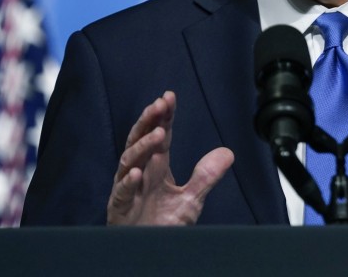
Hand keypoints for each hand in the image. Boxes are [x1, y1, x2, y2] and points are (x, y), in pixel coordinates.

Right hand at [106, 91, 234, 224]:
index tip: (169, 97)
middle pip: (140, 140)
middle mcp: (140, 172)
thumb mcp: (191, 199)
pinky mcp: (120, 208)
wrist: (149, 251)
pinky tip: (137, 173)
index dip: (163, 117)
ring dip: (142, 147)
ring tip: (156, 135)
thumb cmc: (163, 224)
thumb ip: (206, 176)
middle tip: (159, 105)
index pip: (160, 136)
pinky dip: (128, 182)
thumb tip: (227, 152)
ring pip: (129, 161)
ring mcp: (128, 189)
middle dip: (148, 122)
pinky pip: (122, 193)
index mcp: (156, 167)